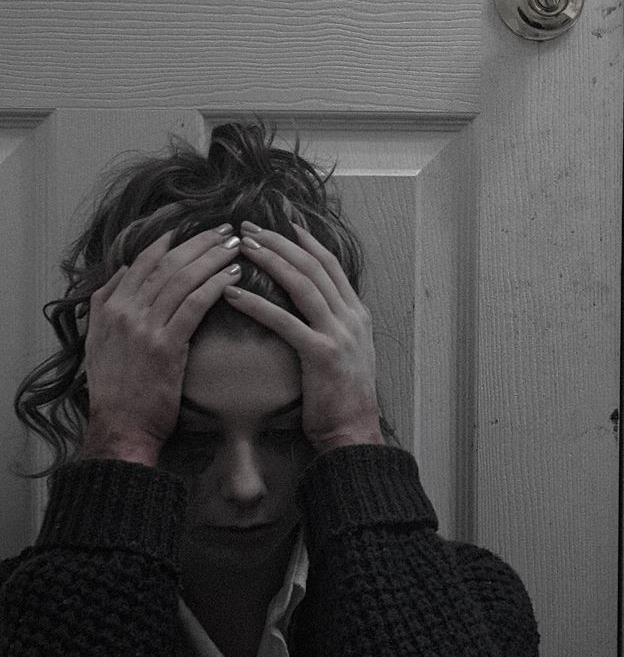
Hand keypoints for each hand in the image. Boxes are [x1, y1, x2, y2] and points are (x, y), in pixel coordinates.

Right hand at [81, 225, 243, 465]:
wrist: (120, 426)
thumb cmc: (117, 388)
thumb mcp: (98, 340)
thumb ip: (105, 302)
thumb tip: (123, 269)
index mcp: (110, 308)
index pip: (142, 262)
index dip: (169, 242)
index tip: (192, 228)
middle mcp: (124, 312)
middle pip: (166, 264)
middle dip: (198, 243)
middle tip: (226, 230)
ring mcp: (144, 328)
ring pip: (182, 280)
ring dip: (212, 259)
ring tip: (237, 247)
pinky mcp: (166, 346)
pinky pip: (194, 306)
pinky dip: (215, 286)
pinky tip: (235, 276)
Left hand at [223, 222, 383, 452]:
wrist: (354, 431)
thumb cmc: (342, 399)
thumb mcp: (348, 353)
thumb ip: (334, 326)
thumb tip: (312, 308)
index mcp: (358, 315)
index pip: (332, 266)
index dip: (307, 242)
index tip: (284, 224)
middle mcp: (352, 318)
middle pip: (314, 267)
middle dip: (281, 243)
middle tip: (249, 228)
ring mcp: (339, 334)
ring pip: (303, 285)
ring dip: (270, 262)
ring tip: (241, 248)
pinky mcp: (321, 354)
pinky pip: (285, 321)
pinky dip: (257, 304)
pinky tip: (232, 293)